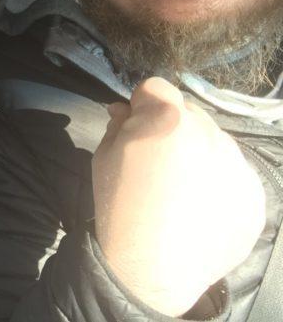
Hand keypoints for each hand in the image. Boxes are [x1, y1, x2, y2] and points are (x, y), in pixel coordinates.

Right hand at [92, 77, 265, 315]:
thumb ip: (117, 126)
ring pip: (215, 142)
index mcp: (166, 120)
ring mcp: (237, 165)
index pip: (155, 88)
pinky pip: (234, 174)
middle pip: (188, 113)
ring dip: (198, 153)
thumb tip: (123, 110)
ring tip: (180, 190)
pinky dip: (218, 184)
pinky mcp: (254, 195)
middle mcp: (210, 134)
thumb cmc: (119, 209)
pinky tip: (199, 208)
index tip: (134, 129)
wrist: (151, 270)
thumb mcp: (102, 160)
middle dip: (172, 128)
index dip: (141, 106)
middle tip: (156, 162)